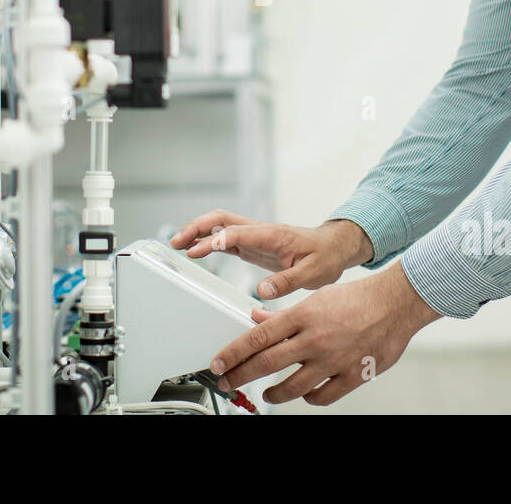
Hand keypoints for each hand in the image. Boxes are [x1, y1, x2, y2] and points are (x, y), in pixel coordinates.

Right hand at [169, 209, 373, 299]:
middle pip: (221, 220)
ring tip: (177, 245)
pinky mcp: (253, 245)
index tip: (198, 250)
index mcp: (272, 235)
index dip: (216, 240)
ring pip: (219, 226)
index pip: (237, 232)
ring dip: (197, 232)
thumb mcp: (313, 273)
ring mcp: (254, 236)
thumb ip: (287, 281)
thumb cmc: (325, 258)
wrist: (334, 248)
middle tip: (176, 242)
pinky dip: (207, 242)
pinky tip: (195, 251)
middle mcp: (259, 231)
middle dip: (196, 227)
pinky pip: (225, 238)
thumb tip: (262, 291)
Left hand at [210, 264, 441, 405]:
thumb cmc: (357, 298)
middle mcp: (314, 339)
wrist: (395, 303)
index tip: (218, 364)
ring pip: (292, 386)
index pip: (257, 337)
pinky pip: (322, 396)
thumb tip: (257, 318)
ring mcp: (332, 360)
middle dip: (241, 376)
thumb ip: (283, 313)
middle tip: (227, 383)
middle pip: (266, 363)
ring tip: (265, 394)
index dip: (233, 354)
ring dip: (273, 393)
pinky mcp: (351, 375)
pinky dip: (308, 398)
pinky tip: (303, 395)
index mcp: (302, 316)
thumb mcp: (315, 299)